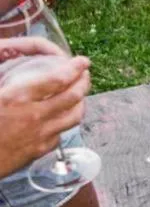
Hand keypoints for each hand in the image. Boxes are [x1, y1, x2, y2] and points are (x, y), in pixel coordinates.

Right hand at [0, 46, 90, 178]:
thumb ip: (7, 80)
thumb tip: (10, 56)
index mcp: (16, 97)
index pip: (58, 79)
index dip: (74, 68)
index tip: (82, 61)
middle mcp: (34, 116)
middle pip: (73, 96)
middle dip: (83, 82)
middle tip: (84, 74)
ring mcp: (41, 135)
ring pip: (74, 116)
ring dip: (81, 102)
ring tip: (79, 94)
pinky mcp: (40, 150)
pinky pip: (61, 133)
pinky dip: (66, 121)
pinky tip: (62, 116)